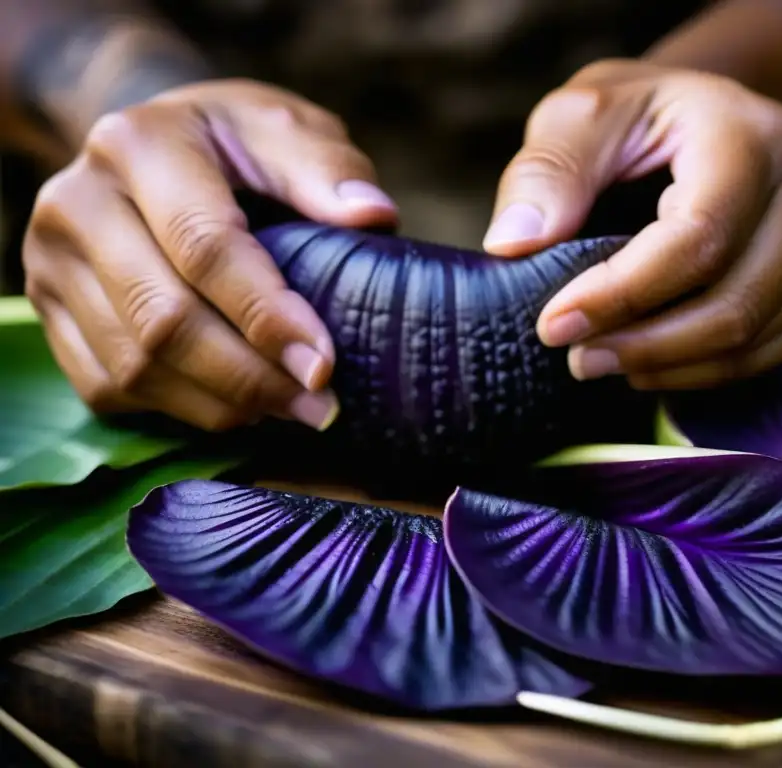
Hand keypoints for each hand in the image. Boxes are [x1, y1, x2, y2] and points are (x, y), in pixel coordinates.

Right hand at [23, 79, 397, 429]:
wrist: (157, 147)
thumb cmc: (235, 144)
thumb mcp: (284, 130)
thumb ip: (326, 169)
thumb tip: (372, 215)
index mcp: (137, 144)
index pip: (204, 246)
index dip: (267, 315)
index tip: (324, 364)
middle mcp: (77, 203)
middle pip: (163, 318)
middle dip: (250, 377)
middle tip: (318, 406)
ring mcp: (50, 262)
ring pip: (134, 365)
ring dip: (221, 404)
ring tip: (288, 409)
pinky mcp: (49, 312)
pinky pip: (108, 388)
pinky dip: (179, 410)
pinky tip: (237, 406)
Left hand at [484, 60, 781, 388]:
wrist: (712, 124)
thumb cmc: (643, 121)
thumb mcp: (585, 115)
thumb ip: (548, 170)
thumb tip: (514, 243)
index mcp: (754, 138)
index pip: (697, 238)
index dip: (622, 295)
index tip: (553, 327)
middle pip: (732, 305)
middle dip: (641, 346)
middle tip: (575, 357)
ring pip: (751, 341)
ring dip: (667, 366)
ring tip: (603, 359)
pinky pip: (771, 357)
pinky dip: (703, 373)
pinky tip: (654, 359)